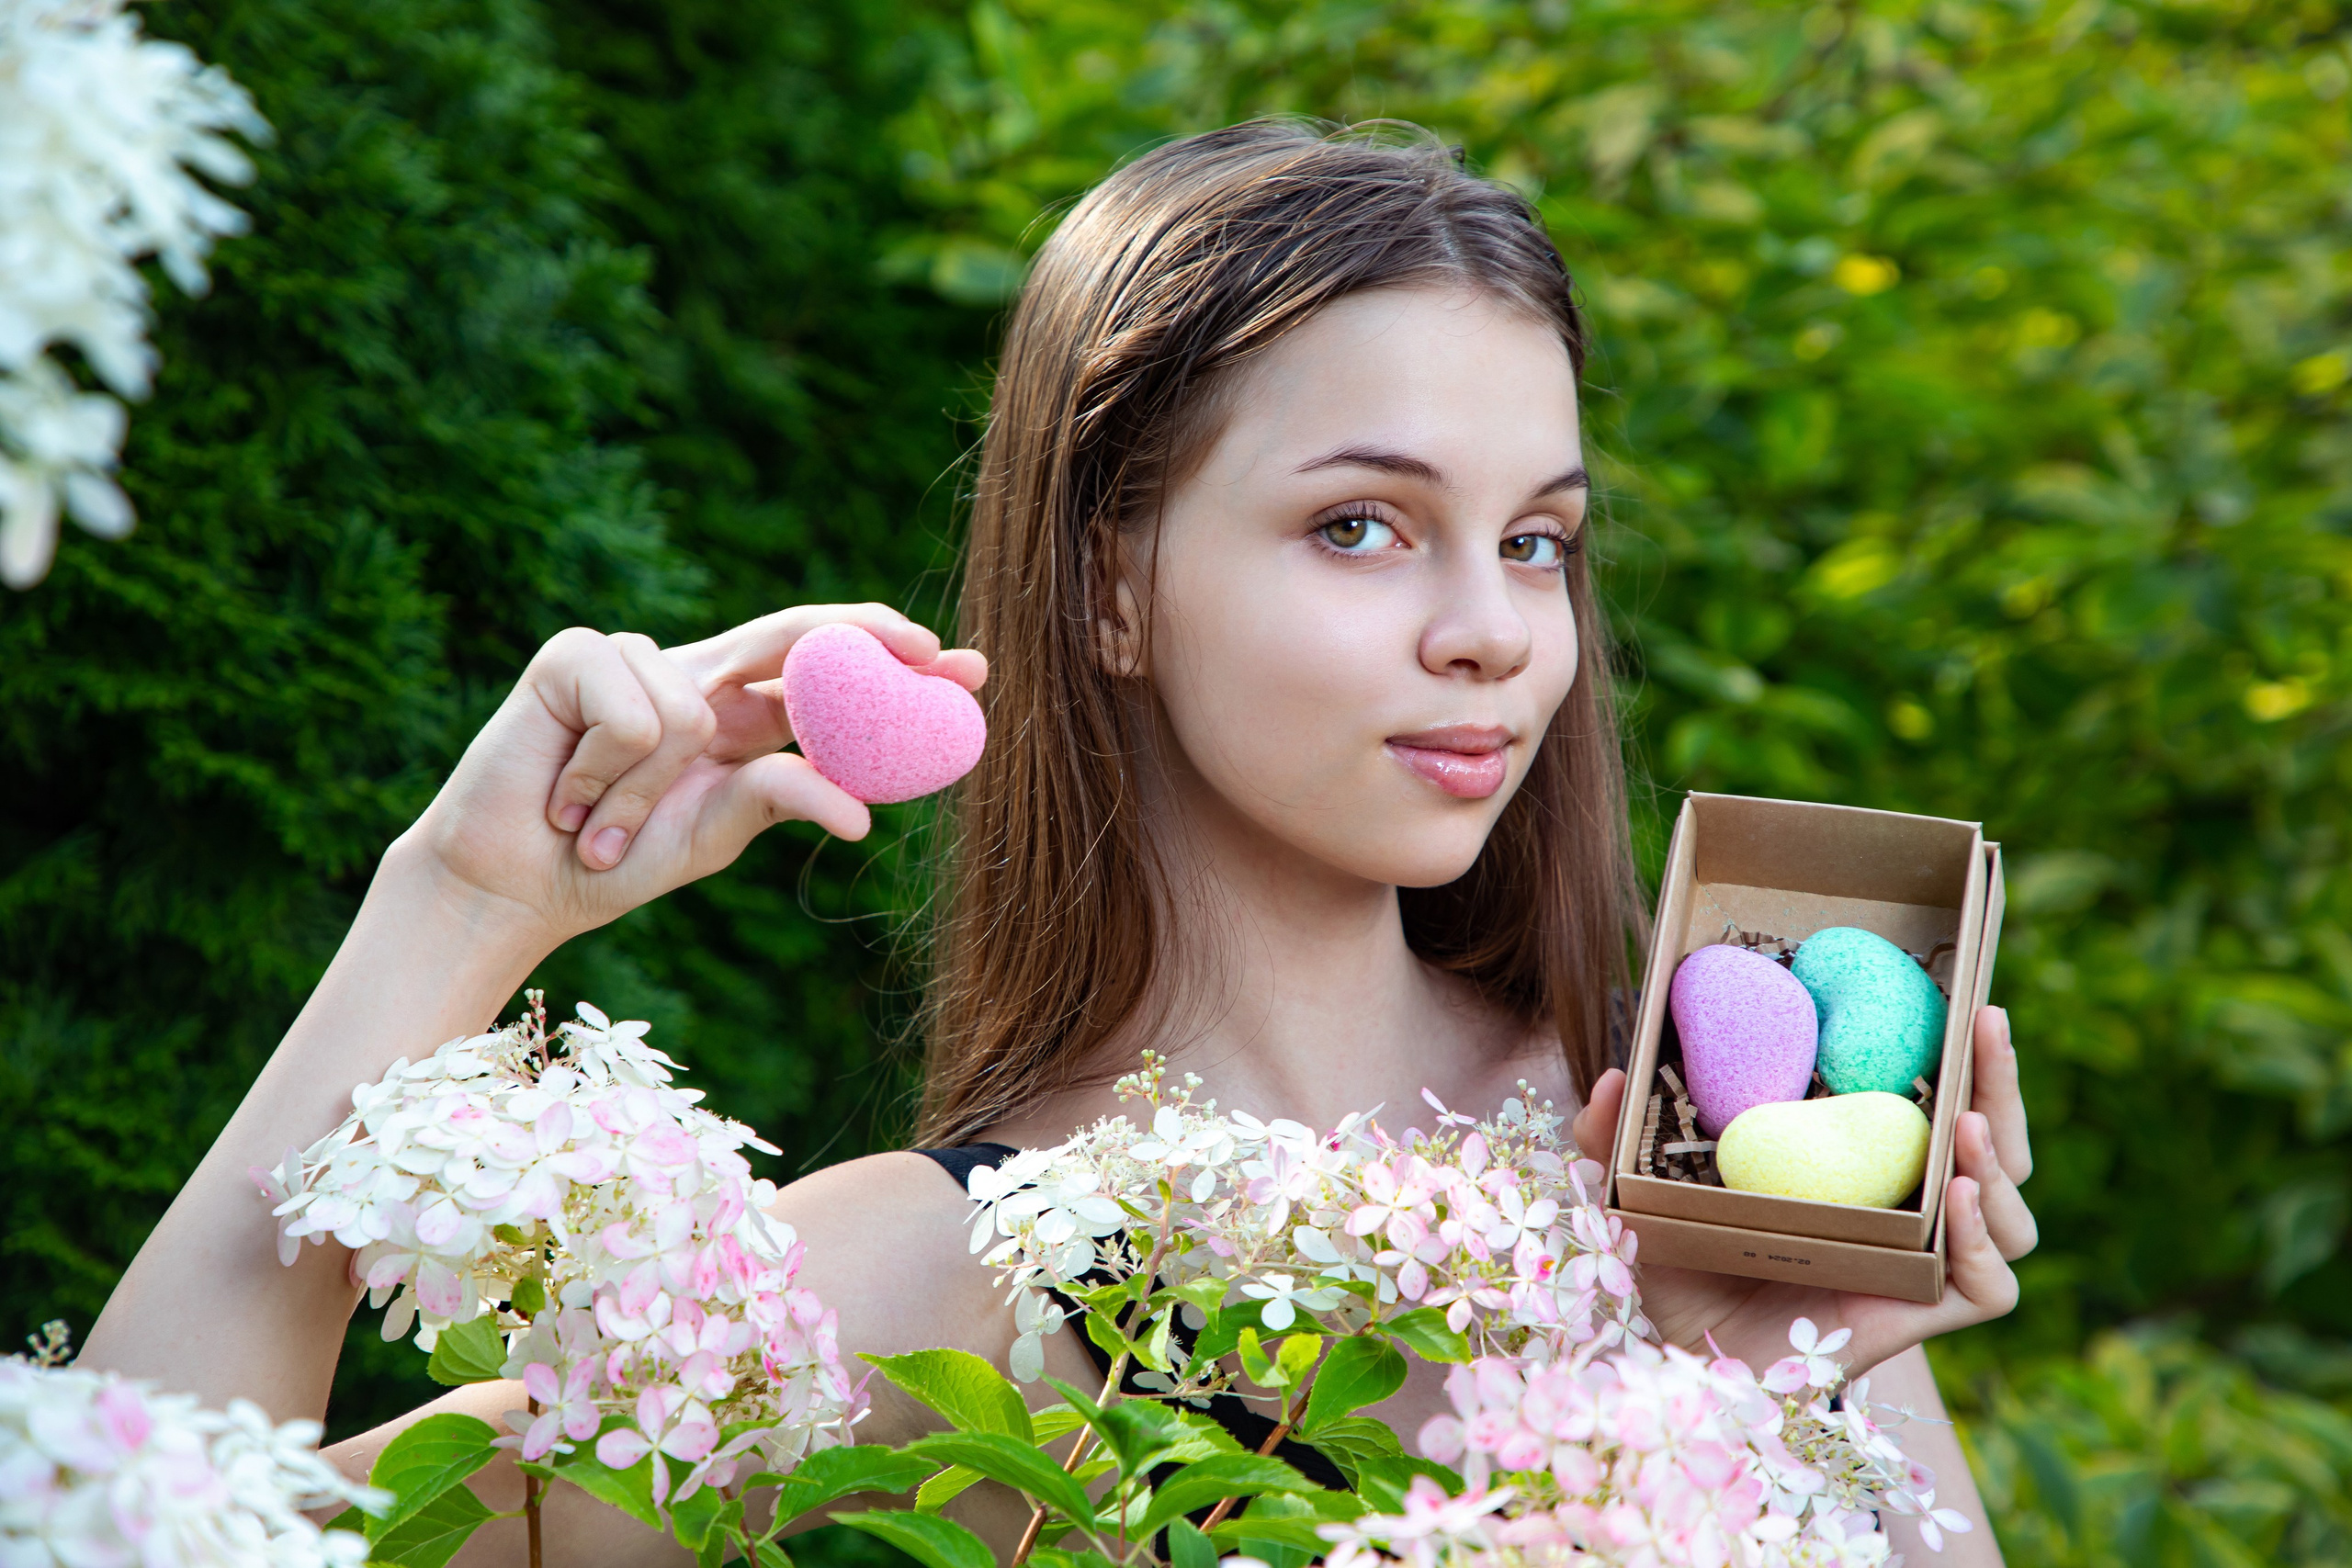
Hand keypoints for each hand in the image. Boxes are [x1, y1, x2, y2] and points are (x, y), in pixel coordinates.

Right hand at [405, 604, 987, 946]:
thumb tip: (862, 813)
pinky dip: (600, 773)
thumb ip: (779, 800)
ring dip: (643, 792)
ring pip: (694, 708)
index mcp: (742, 716)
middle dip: (866, 637)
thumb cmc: (618, 861)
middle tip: (927, 653)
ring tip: (600, 824)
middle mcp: (698, 676)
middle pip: (794, 634)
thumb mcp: (714, 835)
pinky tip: (566, 794)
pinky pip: (634, 714)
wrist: (514, 883)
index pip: (830, 674)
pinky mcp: (572, 656)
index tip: (968, 672)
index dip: (895, 664)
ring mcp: (635, 657)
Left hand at [1572, 1004, 2034, 1375]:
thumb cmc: (1672, 1278)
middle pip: (1994, 1145)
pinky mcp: (1923, 1315)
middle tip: (1985, 1021)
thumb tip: (1612, 1075)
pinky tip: (1957, 1196)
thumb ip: (1614, 1141)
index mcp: (1860, 1169)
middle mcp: (1905, 1213)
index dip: (1963, 1058)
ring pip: (2011, 1213)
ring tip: (1967, 1122)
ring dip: (1999, 1158)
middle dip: (2000, 1082)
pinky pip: (1989, 1284)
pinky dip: (1984, 1239)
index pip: (1938, 1105)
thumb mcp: (1637, 1199)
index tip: (1960, 999)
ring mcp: (1921, 1266)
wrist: (1680, 1369)